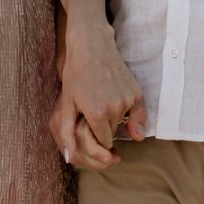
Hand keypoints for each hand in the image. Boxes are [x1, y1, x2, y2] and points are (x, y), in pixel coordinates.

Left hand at [49, 16, 144, 163]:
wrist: (92, 45)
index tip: (86, 120)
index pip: (102, 142)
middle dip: (102, 127)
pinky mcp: (137, 92)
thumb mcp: (67, 103)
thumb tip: (69, 158)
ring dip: (112, 117)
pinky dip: (127, 111)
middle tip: (91, 107)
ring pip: (121, 122)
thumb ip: (68, 133)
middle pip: (111, 133)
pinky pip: (135, 113)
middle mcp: (115, 109)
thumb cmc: (75, 73)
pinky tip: (115, 98)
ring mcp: (128, 99)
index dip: (93, 135)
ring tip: (99, 97)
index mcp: (97, 114)